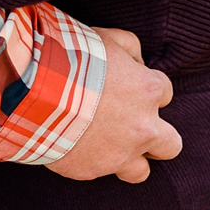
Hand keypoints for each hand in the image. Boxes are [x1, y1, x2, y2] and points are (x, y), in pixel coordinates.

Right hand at [48, 28, 181, 183]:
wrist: (38, 88)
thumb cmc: (74, 57)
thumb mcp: (107, 38)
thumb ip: (130, 48)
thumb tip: (136, 61)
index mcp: (149, 91)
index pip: (165, 92)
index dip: (146, 88)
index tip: (128, 86)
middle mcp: (143, 127)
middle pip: (171, 144)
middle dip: (157, 135)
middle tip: (132, 124)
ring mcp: (119, 154)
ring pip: (141, 171)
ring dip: (130, 158)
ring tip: (108, 145)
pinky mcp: (93, 170)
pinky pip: (99, 171)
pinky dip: (90, 160)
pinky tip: (74, 144)